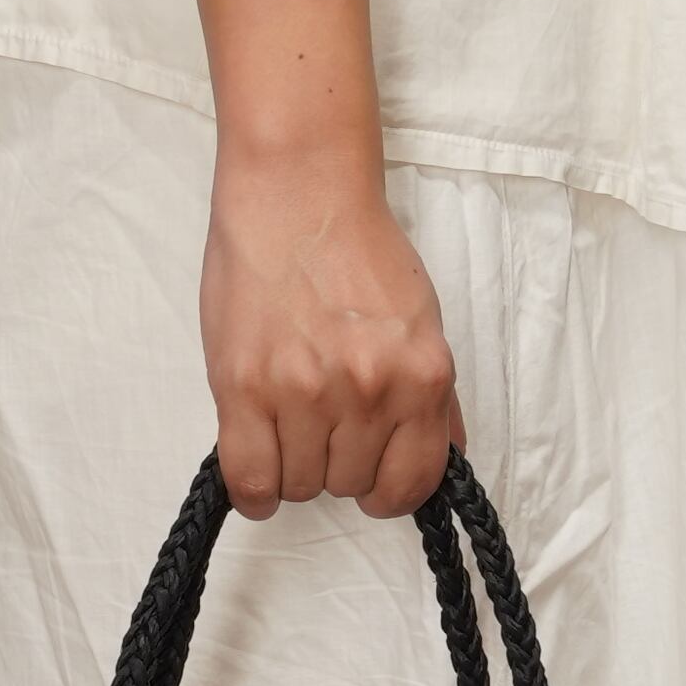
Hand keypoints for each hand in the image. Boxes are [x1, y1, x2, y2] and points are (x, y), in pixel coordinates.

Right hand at [201, 147, 461, 518]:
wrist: (297, 193)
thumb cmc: (356, 247)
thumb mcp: (421, 321)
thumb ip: (432, 395)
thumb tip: (440, 456)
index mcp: (421, 375)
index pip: (413, 482)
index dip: (390, 492)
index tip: (373, 482)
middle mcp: (368, 389)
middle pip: (350, 484)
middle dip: (336, 465)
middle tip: (322, 425)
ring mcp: (304, 391)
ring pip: (301, 485)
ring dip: (293, 468)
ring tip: (287, 424)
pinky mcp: (245, 389)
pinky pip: (249, 479)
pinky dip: (254, 490)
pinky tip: (258, 467)